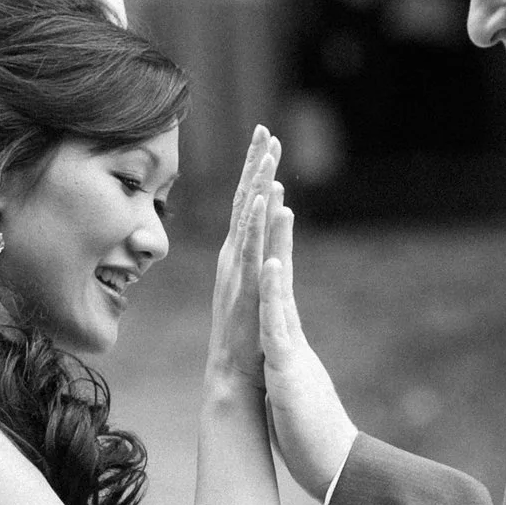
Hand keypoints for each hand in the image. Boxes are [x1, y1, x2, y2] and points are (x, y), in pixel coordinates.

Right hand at [205, 126, 282, 388]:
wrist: (233, 376)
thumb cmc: (246, 337)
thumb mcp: (256, 289)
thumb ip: (261, 260)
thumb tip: (272, 231)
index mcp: (239, 254)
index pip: (249, 204)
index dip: (256, 170)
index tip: (266, 138)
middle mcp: (234, 256)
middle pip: (245, 200)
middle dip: (255, 163)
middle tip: (264, 128)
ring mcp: (237, 270)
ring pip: (247, 217)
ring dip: (257, 182)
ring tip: (266, 151)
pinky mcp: (244, 286)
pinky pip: (251, 247)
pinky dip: (257, 220)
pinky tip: (265, 196)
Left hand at [258, 189, 355, 497]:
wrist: (333, 467)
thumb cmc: (310, 432)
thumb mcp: (287, 384)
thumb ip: (283, 359)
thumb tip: (277, 347)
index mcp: (283, 332)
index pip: (272, 272)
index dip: (266, 233)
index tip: (262, 190)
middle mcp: (289, 329)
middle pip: (278, 260)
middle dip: (272, 214)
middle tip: (271, 165)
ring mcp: (290, 345)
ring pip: (280, 282)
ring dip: (277, 240)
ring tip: (275, 197)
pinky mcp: (288, 366)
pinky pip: (278, 323)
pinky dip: (274, 292)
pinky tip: (269, 261)